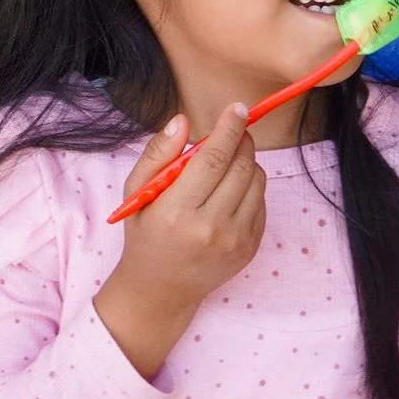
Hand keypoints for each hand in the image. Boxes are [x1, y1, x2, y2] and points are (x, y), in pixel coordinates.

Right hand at [95, 104, 266, 377]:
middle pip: (241, 166)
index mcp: (178, 212)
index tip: (238, 108)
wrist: (161, 289)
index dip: (229, 129)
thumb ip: (158, 154)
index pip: (213, 159)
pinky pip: (262, 202)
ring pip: (257, 181)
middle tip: (232, 131)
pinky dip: (251, 187)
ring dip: (247, 162)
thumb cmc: (145, 234)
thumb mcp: (137, 193)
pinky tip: (230, 192)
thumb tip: (183, 121)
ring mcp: (235, 241)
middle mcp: (211, 228)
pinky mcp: (250, 248)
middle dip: (241, 141)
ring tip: (226, 165)